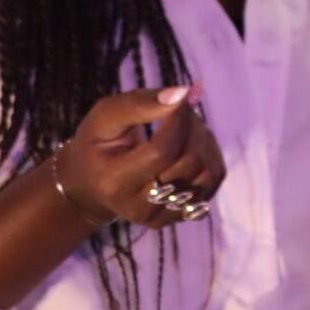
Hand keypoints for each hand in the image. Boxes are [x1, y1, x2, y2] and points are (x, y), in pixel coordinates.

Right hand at [53, 84, 227, 228]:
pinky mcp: (181, 215)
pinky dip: (210, 155)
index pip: (162, 152)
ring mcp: (163, 216)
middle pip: (189, 163)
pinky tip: (193, 143)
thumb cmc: (99, 143)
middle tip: (182, 107)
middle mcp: (140, 208)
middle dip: (192, 126)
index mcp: (115, 184)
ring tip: (187, 124)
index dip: (178, 120)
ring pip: (207, 173)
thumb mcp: (105, 117)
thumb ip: (139, 104)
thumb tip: (185, 93)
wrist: (96, 183)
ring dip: (204, 140)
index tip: (182, 97)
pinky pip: (213, 181)